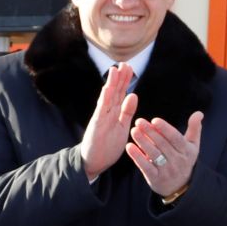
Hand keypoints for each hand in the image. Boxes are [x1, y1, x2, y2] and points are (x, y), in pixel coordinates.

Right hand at [78, 63, 137, 179]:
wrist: (93, 162)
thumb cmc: (106, 146)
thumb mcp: (122, 126)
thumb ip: (127, 111)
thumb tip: (133, 95)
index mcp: (114, 113)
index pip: (120, 93)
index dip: (125, 81)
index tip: (130, 68)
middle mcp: (107, 113)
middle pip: (114, 92)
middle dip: (120, 78)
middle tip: (125, 63)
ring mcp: (101, 118)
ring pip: (107, 97)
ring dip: (111, 84)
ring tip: (115, 70)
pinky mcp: (97, 125)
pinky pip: (101, 110)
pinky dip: (104, 98)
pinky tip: (107, 88)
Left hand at [126, 112, 204, 198]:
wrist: (179, 187)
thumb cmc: (184, 160)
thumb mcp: (192, 146)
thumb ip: (194, 129)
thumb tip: (198, 113)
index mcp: (186, 151)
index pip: (175, 138)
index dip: (165, 129)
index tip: (154, 120)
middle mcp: (178, 161)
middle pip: (162, 144)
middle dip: (150, 132)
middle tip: (139, 121)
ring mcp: (166, 171)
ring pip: (153, 154)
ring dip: (142, 141)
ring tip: (134, 131)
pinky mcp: (155, 178)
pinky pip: (145, 166)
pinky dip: (137, 156)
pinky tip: (129, 146)